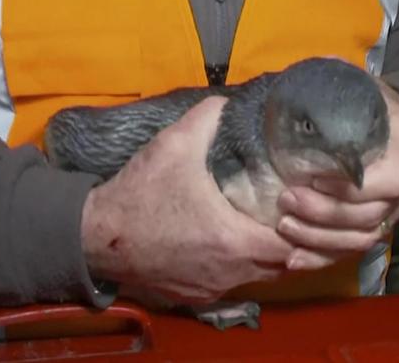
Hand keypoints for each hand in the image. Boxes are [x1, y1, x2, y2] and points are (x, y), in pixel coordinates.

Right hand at [81, 97, 292, 303]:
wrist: (95, 237)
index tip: (299, 203)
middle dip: (291, 243)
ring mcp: (212, 288)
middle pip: (282, 267)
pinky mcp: (194, 296)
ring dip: (266, 257)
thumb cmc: (139, 193)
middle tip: (289, 214)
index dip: (303, 226)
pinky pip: (232, 285)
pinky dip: (240, 268)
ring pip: (258, 278)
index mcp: (233, 240)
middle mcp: (229, 273)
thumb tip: (229, 101)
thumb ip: (207, 119)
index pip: (293, 245)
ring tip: (265, 226)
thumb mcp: (174, 145)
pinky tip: (231, 245)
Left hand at [276, 80, 398, 269]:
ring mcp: (396, 211)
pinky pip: (353, 252)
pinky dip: (322, 257)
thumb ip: (338, 84)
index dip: (348, 186)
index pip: (386, 181)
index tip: (311, 176)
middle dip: (324, 213)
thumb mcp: (363, 87)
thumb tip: (307, 77)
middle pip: (369, 215)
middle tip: (287, 200)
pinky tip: (293, 257)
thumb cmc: (376, 105)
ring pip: (361, 239)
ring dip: (319, 239)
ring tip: (284, 226)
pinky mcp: (381, 227)